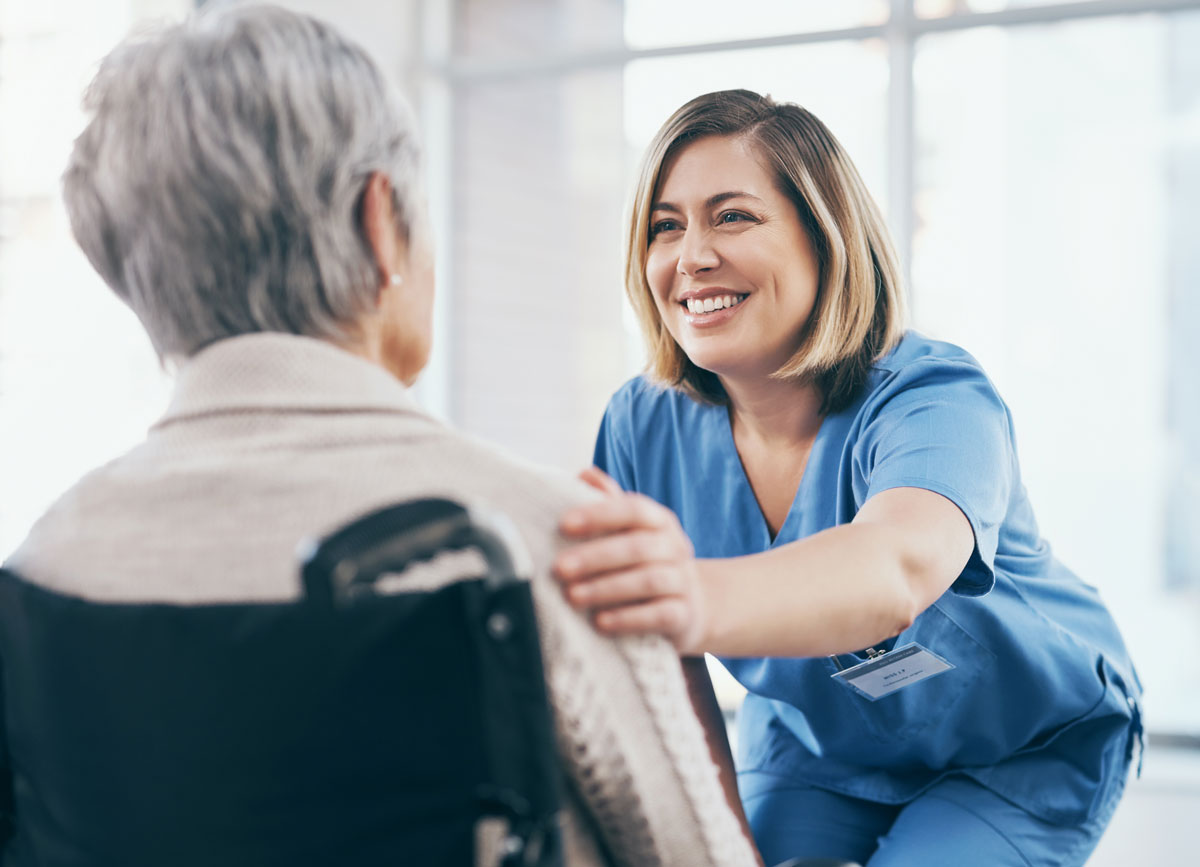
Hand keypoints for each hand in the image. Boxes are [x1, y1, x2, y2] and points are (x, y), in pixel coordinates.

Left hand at [554, 467, 708, 652]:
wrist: (692, 604)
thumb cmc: (648, 562)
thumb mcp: (633, 531)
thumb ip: (609, 503)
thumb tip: (584, 474)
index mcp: (659, 520)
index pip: (633, 509)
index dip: (599, 514)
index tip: (564, 524)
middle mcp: (675, 546)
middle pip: (637, 547)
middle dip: (595, 557)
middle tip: (559, 568)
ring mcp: (683, 581)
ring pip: (648, 580)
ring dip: (606, 588)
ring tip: (573, 596)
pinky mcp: (685, 615)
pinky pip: (659, 615)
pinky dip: (629, 618)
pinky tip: (601, 622)